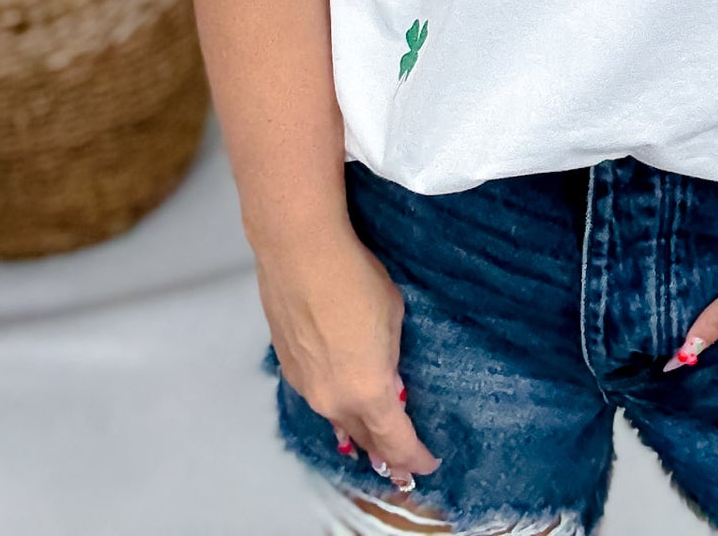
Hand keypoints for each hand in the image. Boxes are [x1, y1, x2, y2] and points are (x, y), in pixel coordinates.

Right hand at [256, 226, 440, 488]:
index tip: (429, 463)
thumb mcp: (392, 317)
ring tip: (372, 440)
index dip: (415, 457)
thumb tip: (387, 378)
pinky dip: (335, 404)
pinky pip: (318, 397)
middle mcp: (333, 401)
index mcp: (367, 392)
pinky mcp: (288, 367)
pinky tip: (342, 399)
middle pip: (364, 439)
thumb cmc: (356, 279)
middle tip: (403, 462)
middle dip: (385, 452)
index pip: (396, 441)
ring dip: (357, 431)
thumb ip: (390, 357)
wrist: (299, 253)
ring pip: (337, 420)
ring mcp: (306, 387)